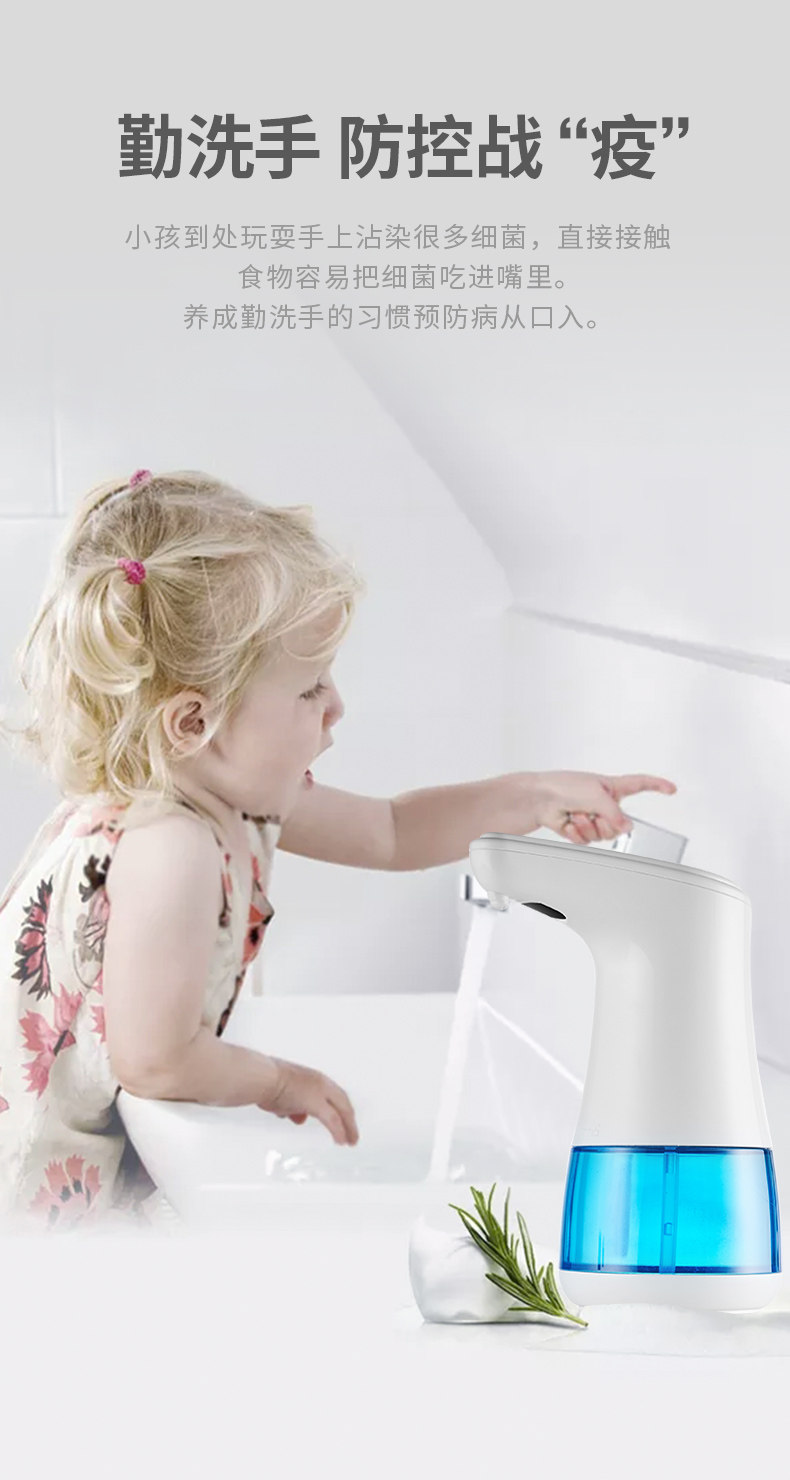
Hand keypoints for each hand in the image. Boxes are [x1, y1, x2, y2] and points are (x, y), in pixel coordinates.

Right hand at [259, 1056, 358, 1145]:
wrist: (262, 1077)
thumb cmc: (266, 1082)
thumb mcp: (284, 1095)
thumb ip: (294, 1107)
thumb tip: (298, 1118)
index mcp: (313, 1078)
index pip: (334, 1093)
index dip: (341, 1107)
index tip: (343, 1117)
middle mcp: (320, 1082)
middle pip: (343, 1102)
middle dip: (349, 1119)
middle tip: (353, 1132)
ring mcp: (320, 1092)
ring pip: (341, 1112)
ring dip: (347, 1127)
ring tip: (350, 1140)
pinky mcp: (316, 1104)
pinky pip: (333, 1121)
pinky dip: (339, 1132)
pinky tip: (342, 1141)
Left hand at [533, 771, 676, 844]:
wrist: (538, 799)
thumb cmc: (562, 786)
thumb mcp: (596, 795)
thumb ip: (615, 813)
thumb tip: (627, 827)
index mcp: (611, 787)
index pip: (640, 784)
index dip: (657, 786)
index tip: (671, 789)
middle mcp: (604, 802)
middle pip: (620, 823)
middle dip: (604, 822)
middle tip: (590, 812)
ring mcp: (592, 816)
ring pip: (603, 834)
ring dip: (588, 826)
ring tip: (576, 814)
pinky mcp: (580, 828)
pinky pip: (588, 840)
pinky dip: (578, 832)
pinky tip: (569, 822)